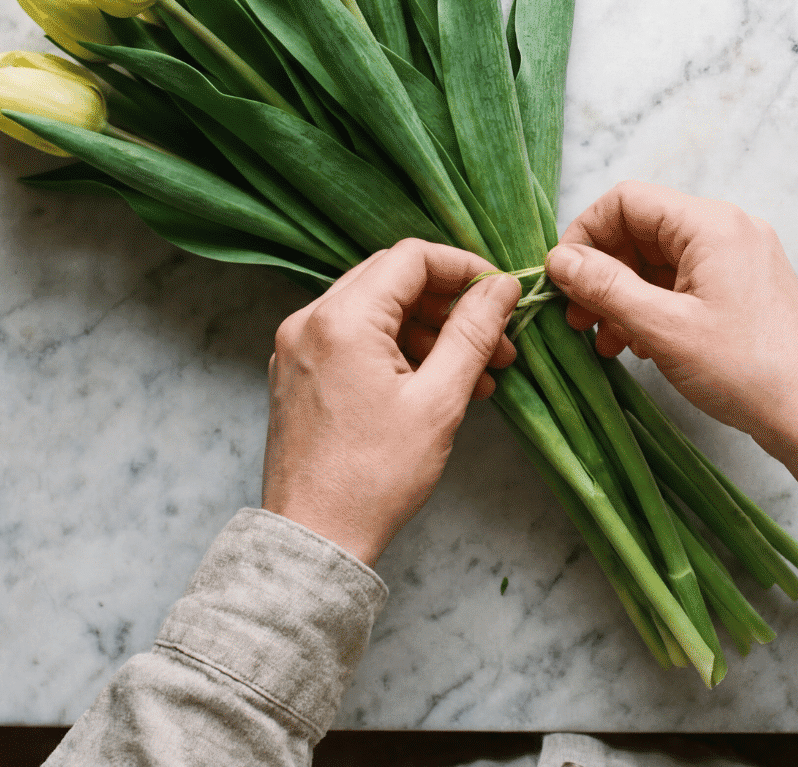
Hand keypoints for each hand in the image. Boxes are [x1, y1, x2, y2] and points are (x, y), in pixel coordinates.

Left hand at [263, 239, 521, 565]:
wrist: (315, 538)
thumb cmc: (374, 478)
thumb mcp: (439, 401)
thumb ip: (472, 334)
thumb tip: (501, 288)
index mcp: (341, 320)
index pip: (411, 258)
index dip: (464, 269)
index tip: (500, 296)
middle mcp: (309, 322)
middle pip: (391, 278)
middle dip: (449, 303)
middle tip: (495, 340)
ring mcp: (297, 348)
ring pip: (374, 310)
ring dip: (427, 331)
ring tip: (476, 374)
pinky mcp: (297, 374)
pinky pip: (353, 340)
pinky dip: (395, 351)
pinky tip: (435, 386)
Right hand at [544, 182, 797, 497]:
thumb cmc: (747, 371)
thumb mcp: (663, 328)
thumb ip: (606, 287)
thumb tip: (559, 259)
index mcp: (711, 225)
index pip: (627, 200)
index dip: (585, 233)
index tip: (562, 278)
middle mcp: (728, 230)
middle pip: (642, 230)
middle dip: (603, 271)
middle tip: (577, 317)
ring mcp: (739, 259)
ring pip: (660, 261)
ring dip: (624, 295)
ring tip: (604, 339)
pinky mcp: (743, 289)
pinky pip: (684, 283)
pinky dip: (653, 307)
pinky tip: (636, 344)